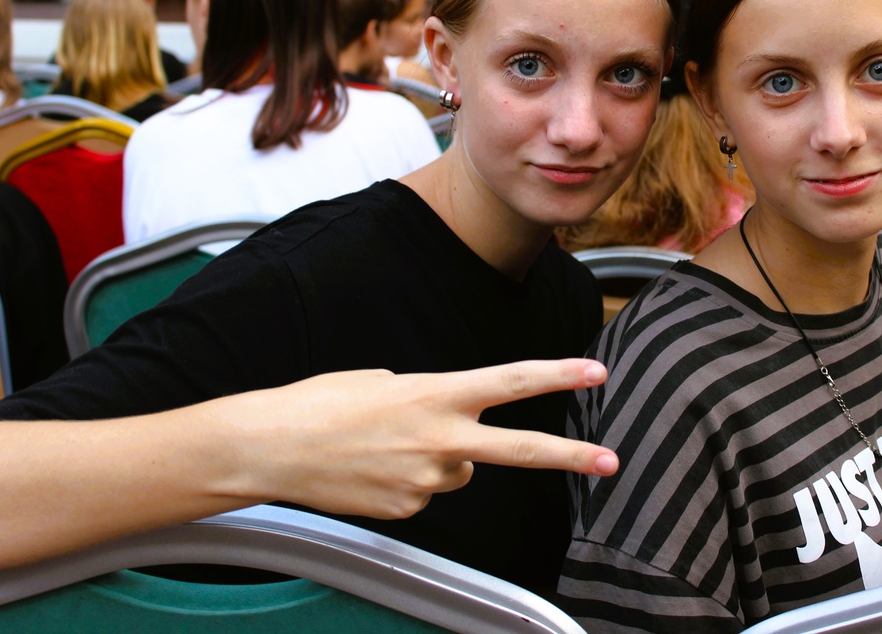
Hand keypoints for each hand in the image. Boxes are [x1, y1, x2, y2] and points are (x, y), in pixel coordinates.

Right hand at [211, 359, 618, 519]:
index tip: (596, 370)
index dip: (558, 374)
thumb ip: (433, 400)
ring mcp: (426, 481)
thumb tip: (454, 430)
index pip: (511, 380)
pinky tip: (372, 471)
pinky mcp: (408, 511)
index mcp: (436, 393)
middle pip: (520, 449)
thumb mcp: (386, 379)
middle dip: (571, 456)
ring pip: (458, 470)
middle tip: (611, 461)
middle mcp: (440, 439)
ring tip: (386, 447)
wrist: (270, 447)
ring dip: (437, 459)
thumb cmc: (323, 402)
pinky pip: (426, 493)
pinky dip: (408, 482)